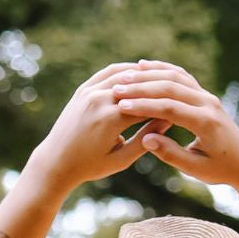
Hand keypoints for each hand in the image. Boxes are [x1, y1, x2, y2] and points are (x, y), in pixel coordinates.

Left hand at [36, 61, 171, 187]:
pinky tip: (138, 74)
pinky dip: (124, 71)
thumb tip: (167, 121)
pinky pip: (108, 73)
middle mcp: (99, 100)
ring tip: (160, 78)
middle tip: (176, 87)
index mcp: (110, 120)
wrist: (56, 161)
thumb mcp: (122, 159)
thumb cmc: (91, 166)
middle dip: (156, 88)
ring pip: (123, 74)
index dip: (166, 105)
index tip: (182, 106)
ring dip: (142, 75)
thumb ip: (145, 139)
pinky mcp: (83, 89)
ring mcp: (89, 92)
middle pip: (137, 87)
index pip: (147, 105)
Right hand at [110, 59, 238, 186]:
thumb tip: (147, 140)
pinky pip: (181, 76)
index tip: (121, 106)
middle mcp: (208, 104)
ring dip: (149, 75)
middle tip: (117, 89)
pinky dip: (162, 70)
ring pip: (176, 77)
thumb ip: (171, 154)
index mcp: (206, 123)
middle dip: (142, 87)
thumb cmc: (219, 170)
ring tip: (124, 78)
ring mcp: (207, 96)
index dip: (144, 106)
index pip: (170, 109)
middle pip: (171, 87)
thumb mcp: (195, 168)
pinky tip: (143, 67)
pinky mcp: (204, 94)